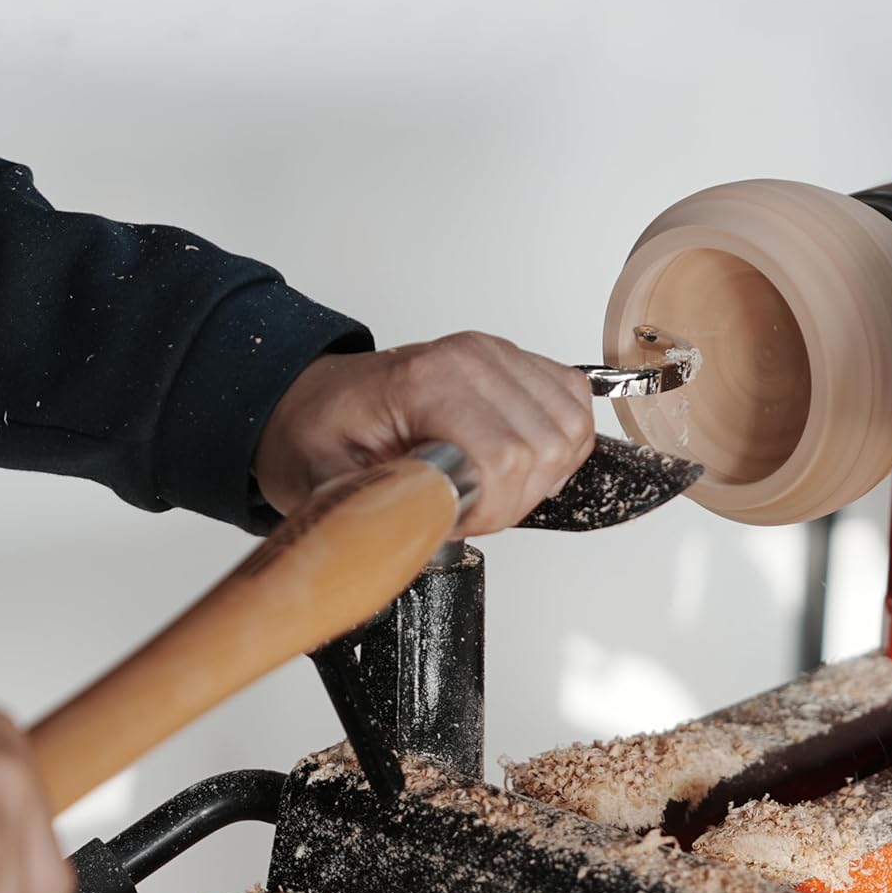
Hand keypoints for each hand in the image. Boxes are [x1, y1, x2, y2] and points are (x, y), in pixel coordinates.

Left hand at [254, 333, 594, 536]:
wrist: (318, 401)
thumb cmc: (323, 434)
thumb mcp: (329, 482)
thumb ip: (381, 507)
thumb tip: (424, 537)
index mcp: (423, 383)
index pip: (505, 456)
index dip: (491, 506)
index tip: (457, 518)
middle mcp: (469, 359)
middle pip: (545, 446)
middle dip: (514, 497)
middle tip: (470, 506)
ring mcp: (497, 355)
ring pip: (568, 428)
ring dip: (542, 473)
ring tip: (491, 485)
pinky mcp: (516, 361)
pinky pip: (573, 403)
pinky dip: (561, 442)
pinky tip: (520, 461)